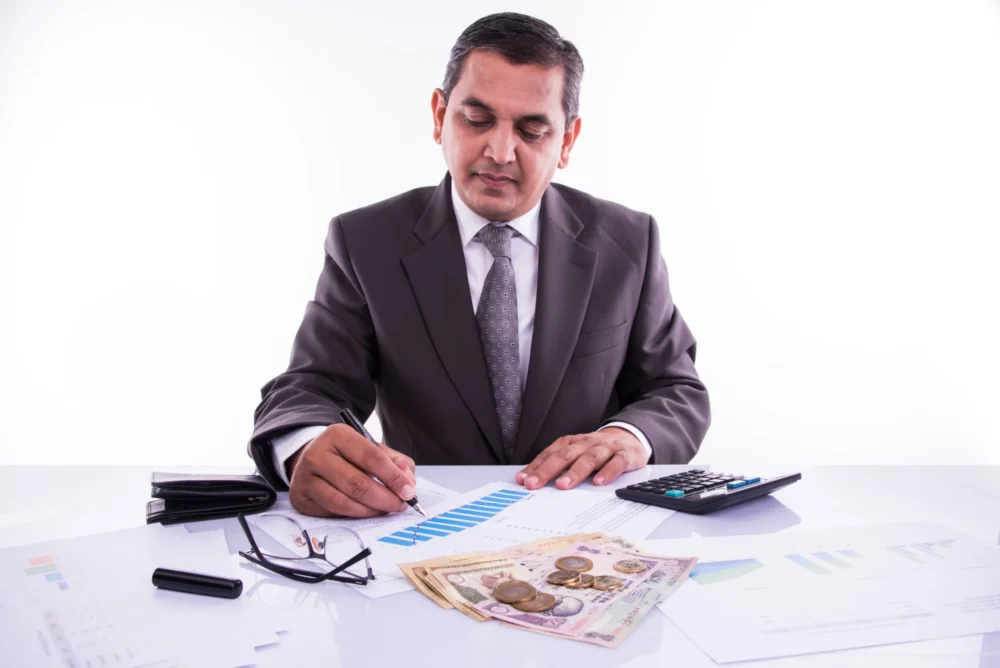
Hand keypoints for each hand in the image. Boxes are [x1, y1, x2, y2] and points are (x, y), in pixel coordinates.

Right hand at [287, 424, 416, 517]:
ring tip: (385, 509)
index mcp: (338, 434)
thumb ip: (395, 462)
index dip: (393, 476)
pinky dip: (355, 514)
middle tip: (400, 505)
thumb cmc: (347, 456)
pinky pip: (332, 511)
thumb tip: (408, 481)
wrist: (312, 460)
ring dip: (371, 509)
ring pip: (344, 501)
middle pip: (357, 482)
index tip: (409, 491)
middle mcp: (318, 453)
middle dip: (385, 498)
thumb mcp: (371, 449)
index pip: (371, 457)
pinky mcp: (301, 496)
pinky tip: (367, 511)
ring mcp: (306, 475)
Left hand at [515, 428, 645, 489]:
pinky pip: (616, 463)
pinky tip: (599, 482)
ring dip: (575, 472)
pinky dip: (608, 472)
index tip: (522, 480)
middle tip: (534, 484)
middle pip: (565, 455)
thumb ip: (560, 465)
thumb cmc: (598, 450)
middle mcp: (586, 443)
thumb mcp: (577, 453)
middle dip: (548, 470)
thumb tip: (535, 481)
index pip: (550, 454)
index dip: (536, 466)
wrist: (630, 437)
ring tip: (563, 485)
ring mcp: (606, 448)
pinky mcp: (624, 455)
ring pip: (589, 458)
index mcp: (572, 442)